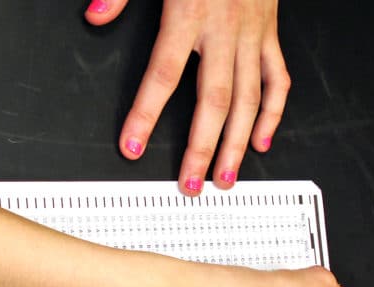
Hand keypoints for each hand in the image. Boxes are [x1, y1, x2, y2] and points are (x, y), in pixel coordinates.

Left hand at [85, 0, 290, 195]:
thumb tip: (95, 15)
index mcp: (189, 13)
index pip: (163, 75)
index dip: (147, 114)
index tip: (134, 147)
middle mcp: (224, 30)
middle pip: (213, 100)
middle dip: (201, 148)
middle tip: (190, 183)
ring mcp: (252, 34)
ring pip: (249, 99)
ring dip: (236, 143)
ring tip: (223, 177)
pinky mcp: (269, 32)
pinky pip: (278, 79)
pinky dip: (273, 113)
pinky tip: (262, 140)